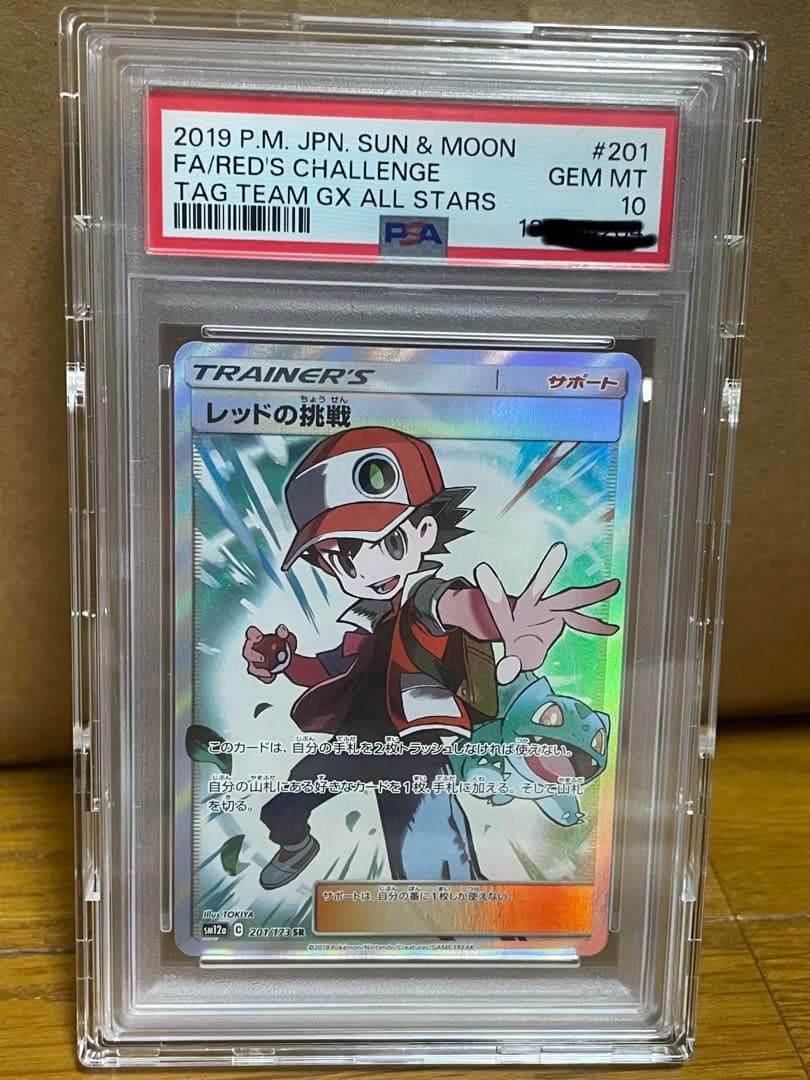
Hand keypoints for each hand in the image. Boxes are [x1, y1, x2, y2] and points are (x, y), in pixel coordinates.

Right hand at [242, 624, 296, 683]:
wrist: (287, 657)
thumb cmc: (283, 643)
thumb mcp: (286, 636)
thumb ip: (283, 633)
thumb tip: (281, 630)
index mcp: (255, 638)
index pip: (250, 633)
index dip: (252, 635)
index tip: (259, 638)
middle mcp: (251, 650)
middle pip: (247, 653)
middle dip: (253, 656)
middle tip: (263, 658)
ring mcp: (253, 663)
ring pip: (251, 668)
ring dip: (258, 671)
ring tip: (268, 672)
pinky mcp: (258, 673)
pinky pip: (260, 677)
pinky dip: (265, 677)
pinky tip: (272, 676)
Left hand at [474, 542, 618, 683]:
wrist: (526, 642)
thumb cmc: (517, 648)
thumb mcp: (513, 659)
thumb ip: (509, 665)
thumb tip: (505, 675)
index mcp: (512, 615)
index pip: (499, 601)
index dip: (491, 587)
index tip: (480, 568)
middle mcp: (532, 606)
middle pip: (540, 586)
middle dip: (548, 569)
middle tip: (558, 550)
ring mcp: (549, 609)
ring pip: (569, 598)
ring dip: (591, 593)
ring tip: (614, 586)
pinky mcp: (561, 617)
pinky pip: (580, 620)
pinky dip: (594, 625)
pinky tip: (611, 629)